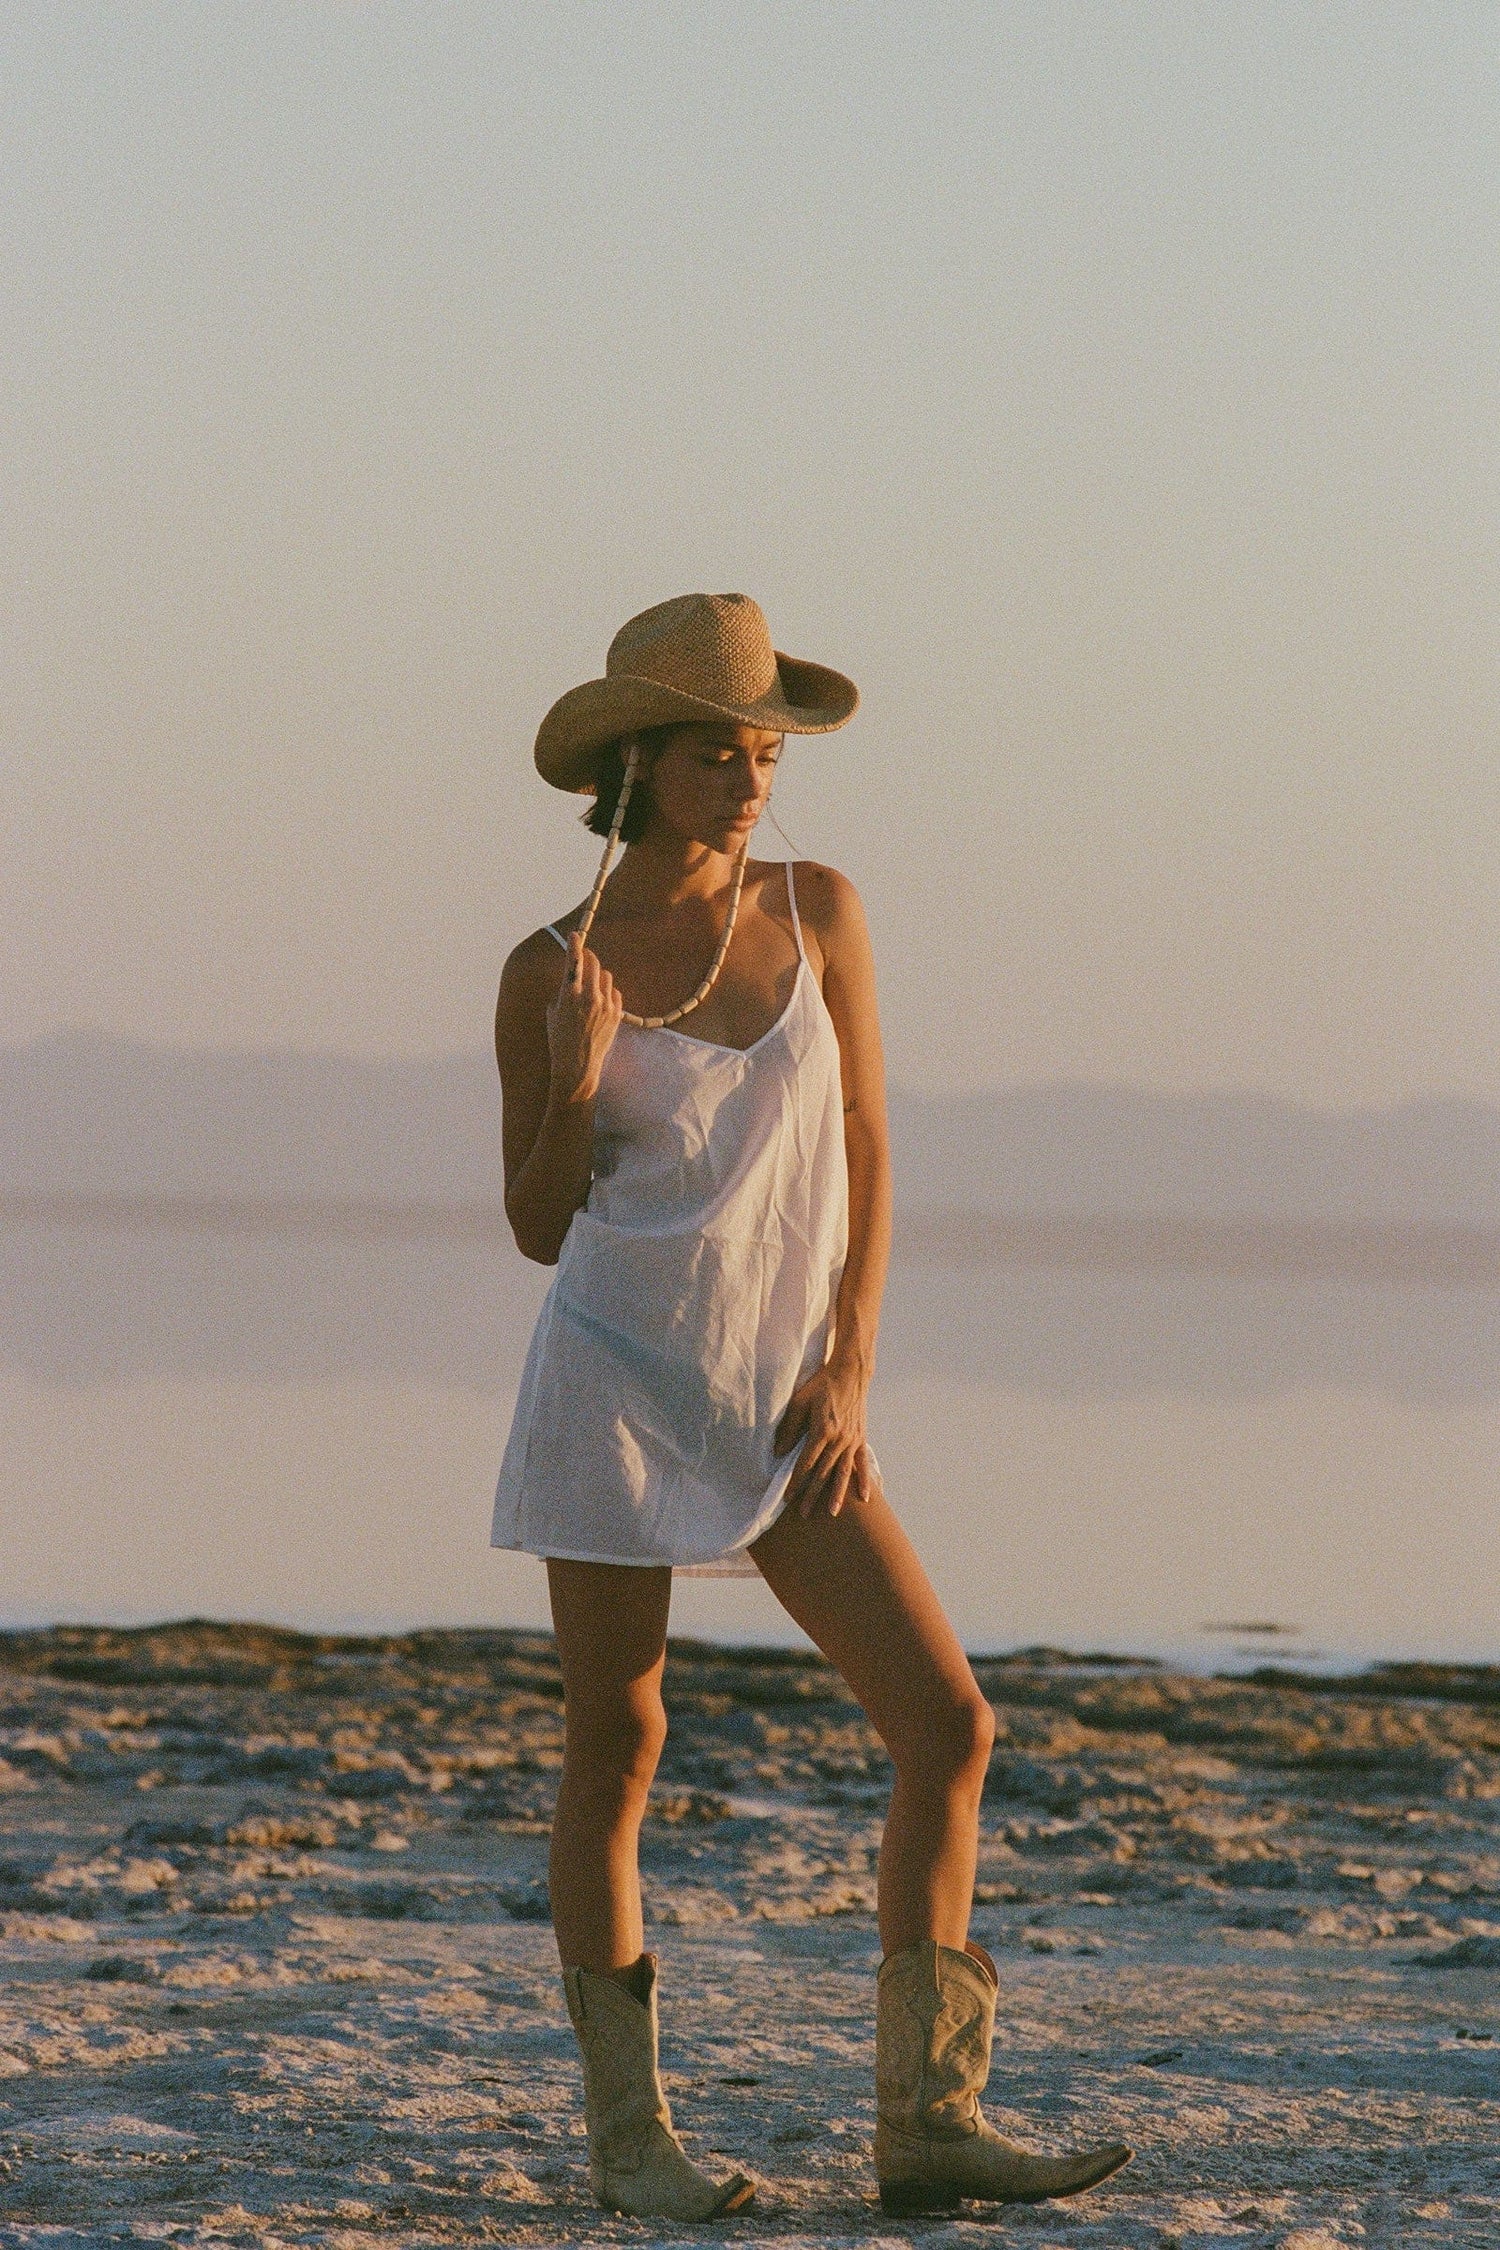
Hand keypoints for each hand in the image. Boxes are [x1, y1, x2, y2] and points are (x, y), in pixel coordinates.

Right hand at [546, 931, 623, 1102]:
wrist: (577, 1067)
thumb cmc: (559, 1040)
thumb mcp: (553, 1012)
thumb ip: (563, 991)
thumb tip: (571, 977)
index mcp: (569, 995)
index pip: (574, 961)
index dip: (574, 945)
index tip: (575, 935)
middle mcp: (589, 997)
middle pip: (594, 963)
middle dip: (588, 957)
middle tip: (584, 958)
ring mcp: (606, 1005)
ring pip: (606, 975)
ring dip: (598, 976)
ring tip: (590, 987)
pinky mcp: (617, 1014)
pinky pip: (615, 991)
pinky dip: (608, 992)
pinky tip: (600, 1002)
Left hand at [773, 1360, 877, 1517]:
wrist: (850, 1373)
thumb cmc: (821, 1385)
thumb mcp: (799, 1402)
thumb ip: (789, 1429)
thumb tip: (777, 1453)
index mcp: (822, 1430)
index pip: (805, 1463)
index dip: (795, 1482)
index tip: (787, 1498)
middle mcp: (839, 1439)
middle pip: (823, 1473)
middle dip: (812, 1495)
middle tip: (804, 1514)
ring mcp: (852, 1440)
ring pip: (843, 1473)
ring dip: (838, 1494)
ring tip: (832, 1513)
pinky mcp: (861, 1438)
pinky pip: (862, 1464)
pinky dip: (864, 1481)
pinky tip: (864, 1497)